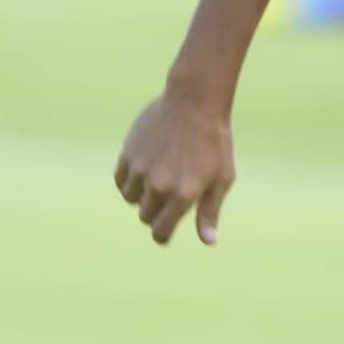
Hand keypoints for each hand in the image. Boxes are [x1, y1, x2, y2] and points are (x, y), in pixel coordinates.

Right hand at [113, 92, 235, 245]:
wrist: (195, 102)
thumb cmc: (215, 142)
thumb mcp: (222, 178)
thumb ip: (210, 212)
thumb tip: (209, 242)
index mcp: (183, 195)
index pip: (160, 231)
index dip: (163, 235)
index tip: (165, 230)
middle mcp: (158, 185)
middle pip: (146, 217)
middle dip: (157, 212)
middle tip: (172, 194)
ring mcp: (140, 169)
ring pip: (131, 199)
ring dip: (143, 196)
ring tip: (160, 178)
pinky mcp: (128, 154)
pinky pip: (121, 181)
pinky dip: (130, 181)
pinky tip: (145, 170)